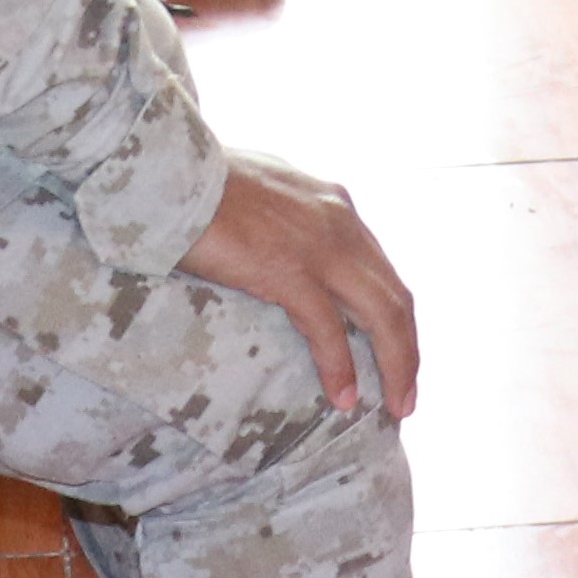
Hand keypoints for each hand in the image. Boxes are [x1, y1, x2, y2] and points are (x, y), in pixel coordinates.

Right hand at [180, 156, 418, 421]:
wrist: (169, 169)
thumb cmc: (201, 181)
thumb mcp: (267, 193)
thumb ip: (289, 219)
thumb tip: (285, 245)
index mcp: (334, 203)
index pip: (382, 270)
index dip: (396, 317)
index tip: (397, 355)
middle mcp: (340, 221)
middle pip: (396, 297)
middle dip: (407, 351)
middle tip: (406, 398)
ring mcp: (318, 245)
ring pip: (381, 314)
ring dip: (394, 365)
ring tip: (395, 408)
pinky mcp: (288, 269)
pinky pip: (328, 328)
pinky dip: (340, 366)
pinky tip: (343, 397)